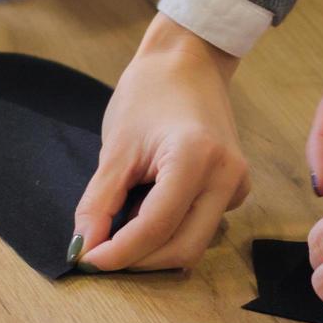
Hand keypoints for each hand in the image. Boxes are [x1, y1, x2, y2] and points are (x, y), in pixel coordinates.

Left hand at [70, 14, 250, 271]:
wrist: (188, 61)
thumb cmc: (149, 92)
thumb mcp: (115, 149)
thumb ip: (99, 204)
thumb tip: (85, 250)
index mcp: (196, 158)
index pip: (156, 227)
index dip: (119, 252)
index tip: (87, 261)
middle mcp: (227, 177)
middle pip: (183, 248)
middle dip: (139, 260)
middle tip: (100, 255)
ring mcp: (237, 185)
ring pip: (194, 243)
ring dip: (154, 248)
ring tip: (120, 229)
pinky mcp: (236, 189)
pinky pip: (202, 227)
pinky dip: (170, 232)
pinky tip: (148, 210)